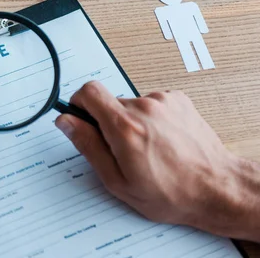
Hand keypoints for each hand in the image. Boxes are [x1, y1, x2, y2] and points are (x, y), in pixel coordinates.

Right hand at [55, 81, 259, 241]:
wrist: (218, 189)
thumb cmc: (170, 193)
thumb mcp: (117, 180)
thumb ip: (87, 145)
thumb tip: (66, 122)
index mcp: (125, 128)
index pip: (88, 92)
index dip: (79, 104)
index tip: (82, 119)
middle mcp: (144, 108)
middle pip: (109, 102)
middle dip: (108, 123)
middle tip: (121, 151)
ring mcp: (163, 102)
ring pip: (130, 105)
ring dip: (131, 122)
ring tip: (147, 149)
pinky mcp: (178, 100)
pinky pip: (150, 104)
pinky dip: (150, 119)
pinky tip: (161, 141)